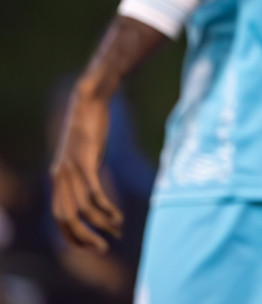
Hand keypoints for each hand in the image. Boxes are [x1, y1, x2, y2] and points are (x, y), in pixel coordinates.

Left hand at [50, 86, 122, 251]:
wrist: (89, 100)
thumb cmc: (91, 127)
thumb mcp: (85, 155)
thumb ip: (84, 175)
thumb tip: (94, 194)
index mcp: (58, 178)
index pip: (59, 216)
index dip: (71, 235)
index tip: (90, 245)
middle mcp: (60, 177)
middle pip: (66, 218)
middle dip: (83, 238)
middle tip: (103, 248)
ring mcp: (71, 170)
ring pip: (82, 209)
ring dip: (100, 225)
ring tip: (117, 230)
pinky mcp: (86, 161)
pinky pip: (94, 193)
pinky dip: (106, 209)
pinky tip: (117, 215)